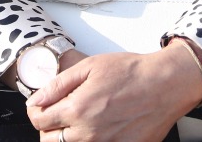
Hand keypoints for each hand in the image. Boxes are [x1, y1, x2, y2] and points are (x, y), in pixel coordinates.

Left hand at [26, 45, 201, 141]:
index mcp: (77, 110)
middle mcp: (88, 134)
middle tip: (57, 113)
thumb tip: (36, 99)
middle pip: (50, 141)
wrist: (165, 85)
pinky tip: (98, 126)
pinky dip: (90, 139)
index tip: (40, 106)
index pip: (39, 122)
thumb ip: (58, 85)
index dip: (36, 112)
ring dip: (67, 136)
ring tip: (78, 119)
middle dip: (48, 127)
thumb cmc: (131, 73)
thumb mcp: (89, 67)